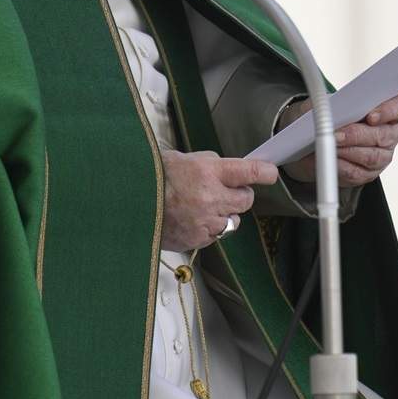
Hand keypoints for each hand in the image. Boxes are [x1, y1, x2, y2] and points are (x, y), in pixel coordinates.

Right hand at [161, 150, 277, 251]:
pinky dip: (208, 229)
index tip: (270, 173)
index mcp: (207, 172)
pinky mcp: (197, 239)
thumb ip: (207, 163)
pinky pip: (215, 235)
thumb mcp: (180, 158)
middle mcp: (210, 197)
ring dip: (224, 214)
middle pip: (246, 199)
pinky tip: (191, 220)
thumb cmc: (151, 179)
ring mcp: (205, 221)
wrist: (127, 204)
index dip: (264, 172)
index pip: (248, 171)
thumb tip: (226, 168)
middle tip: (226, 191)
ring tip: (202, 208)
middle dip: (240, 195)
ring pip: (233, 221)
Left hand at [282, 94, 397, 186]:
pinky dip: (341, 166)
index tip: (370, 116)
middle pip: (383, 135)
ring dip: (347, 151)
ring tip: (330, 146)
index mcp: (389, 110)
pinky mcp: (368, 174)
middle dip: (356, 135)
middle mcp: (390, 133)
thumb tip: (328, 109)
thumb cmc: (330, 116)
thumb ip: (334, 102)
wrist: (317, 140)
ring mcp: (382, 156)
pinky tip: (330, 160)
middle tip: (337, 134)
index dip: (389, 111)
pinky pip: (357, 173)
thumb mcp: (328, 102)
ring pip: (371, 156)